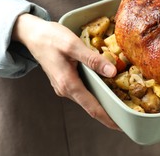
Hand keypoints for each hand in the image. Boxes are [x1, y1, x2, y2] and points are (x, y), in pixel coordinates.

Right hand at [12, 13, 120, 130]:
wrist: (33, 34)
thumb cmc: (51, 38)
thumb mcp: (73, 45)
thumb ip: (93, 59)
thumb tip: (112, 72)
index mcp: (68, 84)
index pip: (91, 107)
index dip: (107, 118)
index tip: (121, 125)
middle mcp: (65, 89)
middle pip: (90, 106)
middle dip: (108, 111)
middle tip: (127, 112)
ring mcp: (64, 86)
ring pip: (87, 98)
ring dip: (102, 101)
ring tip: (120, 101)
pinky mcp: (65, 80)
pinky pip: (83, 90)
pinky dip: (95, 92)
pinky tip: (106, 87)